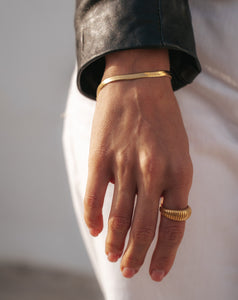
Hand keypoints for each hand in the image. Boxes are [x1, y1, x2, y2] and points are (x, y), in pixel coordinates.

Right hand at [83, 49, 192, 280]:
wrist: (138, 84)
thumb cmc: (162, 120)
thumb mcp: (179, 152)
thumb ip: (169, 185)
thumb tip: (154, 217)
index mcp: (180, 173)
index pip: (173, 225)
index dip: (165, 254)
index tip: (157, 272)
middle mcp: (154, 172)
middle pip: (144, 228)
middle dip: (137, 256)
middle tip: (130, 270)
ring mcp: (126, 165)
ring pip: (119, 218)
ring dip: (115, 243)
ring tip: (113, 256)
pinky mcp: (101, 157)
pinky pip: (95, 197)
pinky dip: (93, 219)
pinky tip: (95, 230)